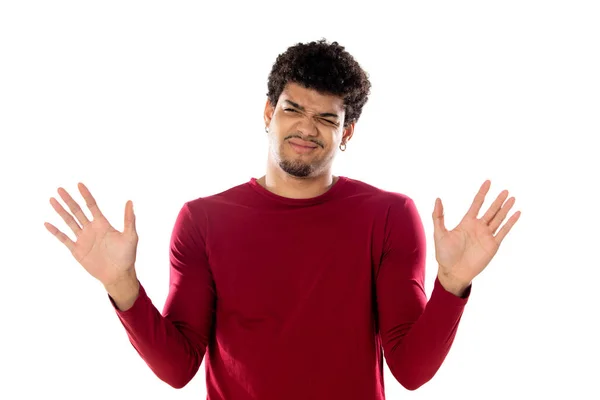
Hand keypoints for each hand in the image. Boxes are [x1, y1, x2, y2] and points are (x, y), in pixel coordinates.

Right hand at [44, 182, 138, 286]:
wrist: (118, 274)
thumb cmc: (127, 255)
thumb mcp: (130, 236)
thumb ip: (129, 219)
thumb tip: (130, 201)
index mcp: (103, 224)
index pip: (92, 205)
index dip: (86, 195)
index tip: (79, 184)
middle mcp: (91, 229)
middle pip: (77, 211)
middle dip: (69, 200)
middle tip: (60, 189)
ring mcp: (83, 239)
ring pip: (69, 221)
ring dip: (61, 211)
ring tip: (52, 200)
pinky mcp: (77, 250)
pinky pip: (64, 239)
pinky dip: (56, 231)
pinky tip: (47, 223)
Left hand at [432, 180, 520, 294]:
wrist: (453, 272)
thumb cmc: (444, 255)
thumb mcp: (439, 233)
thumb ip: (438, 216)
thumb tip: (438, 199)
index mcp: (466, 222)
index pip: (477, 203)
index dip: (482, 193)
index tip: (488, 182)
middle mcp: (478, 227)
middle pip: (491, 210)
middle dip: (498, 200)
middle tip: (506, 190)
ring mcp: (486, 236)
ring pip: (499, 218)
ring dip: (505, 209)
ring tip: (512, 198)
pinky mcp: (493, 245)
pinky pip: (504, 231)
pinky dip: (510, 222)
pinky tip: (517, 213)